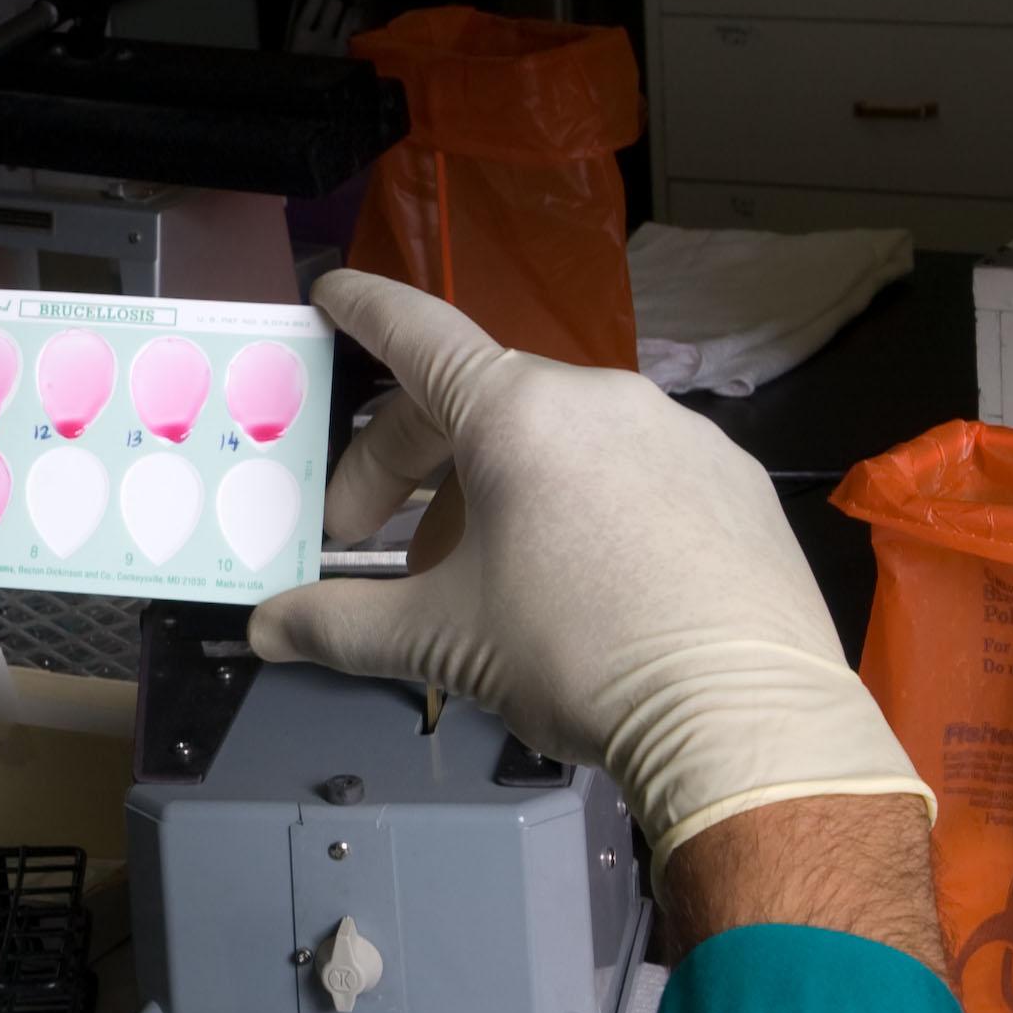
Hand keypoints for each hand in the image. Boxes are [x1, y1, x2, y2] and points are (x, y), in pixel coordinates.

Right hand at [248, 271, 929, 863]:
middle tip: (370, 544)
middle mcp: (602, 397)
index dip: (365, 311)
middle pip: (480, 404)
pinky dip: (582, 505)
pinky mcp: (735, 481)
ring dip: (497, 493)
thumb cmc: (575, 655)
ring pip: (560, 442)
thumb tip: (267, 630)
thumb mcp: (440, 640)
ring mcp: (680, 433)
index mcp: (518, 411)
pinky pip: (633, 471)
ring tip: (479, 579)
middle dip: (410, 467)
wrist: (744, 721)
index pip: (418, 334)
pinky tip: (581, 582)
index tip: (333, 291)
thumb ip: (339, 624)